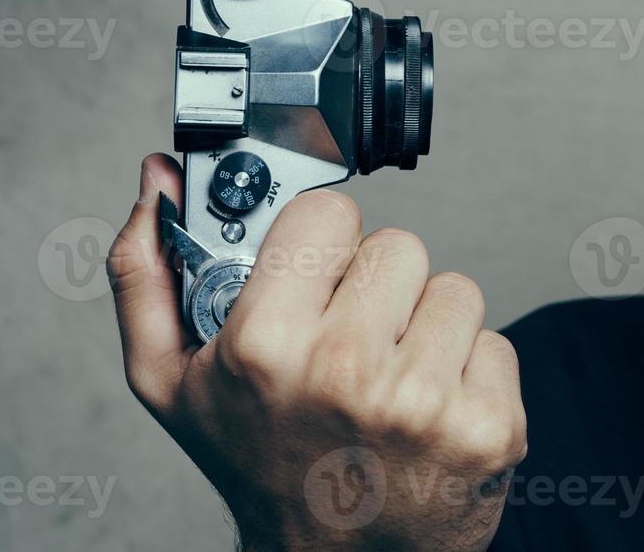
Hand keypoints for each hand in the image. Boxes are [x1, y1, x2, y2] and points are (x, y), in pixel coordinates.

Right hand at [107, 153, 525, 550]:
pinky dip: (470, 372)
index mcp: (265, 347)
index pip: (328, 212)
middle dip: (378, 288)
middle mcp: (347, 371)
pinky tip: (431, 412)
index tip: (315, 281)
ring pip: (455, 289)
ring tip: (390, 380)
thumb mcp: (171, 381)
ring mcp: (425, 402)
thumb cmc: (258, 464)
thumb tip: (156, 179)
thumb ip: (148, 272)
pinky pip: (495, 343)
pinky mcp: (488, 428)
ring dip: (429, 327)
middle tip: (351, 344)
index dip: (322, 244)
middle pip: (399, 245)